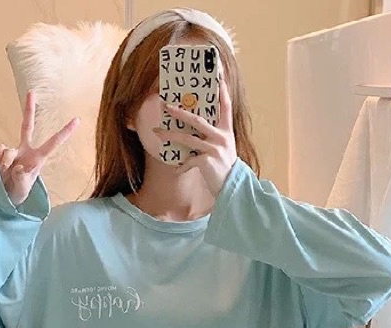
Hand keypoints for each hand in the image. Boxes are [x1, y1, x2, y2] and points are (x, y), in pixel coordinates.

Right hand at [0, 91, 79, 205]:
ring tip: (6, 175)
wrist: (4, 197)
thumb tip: (18, 167)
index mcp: (38, 159)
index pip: (53, 143)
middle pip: (26, 126)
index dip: (65, 132)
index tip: (77, 120)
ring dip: (5, 162)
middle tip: (31, 91)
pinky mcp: (0, 153)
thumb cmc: (18, 193)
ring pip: (8, 148)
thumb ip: (22, 179)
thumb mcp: (23, 190)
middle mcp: (25, 150)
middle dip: (28, 109)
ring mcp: (12, 151)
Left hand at [154, 79, 236, 196]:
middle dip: (179, 112)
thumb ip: (213, 136)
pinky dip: (182, 166)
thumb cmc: (225, 167)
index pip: (226, 106)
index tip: (218, 77)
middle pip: (197, 120)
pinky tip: (176, 169)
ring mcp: (214, 148)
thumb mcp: (224, 148)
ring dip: (170, 135)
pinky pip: (189, 161)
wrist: (233, 187)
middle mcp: (221, 137)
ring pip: (187, 138)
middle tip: (165, 105)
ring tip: (157, 132)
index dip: (222, 91)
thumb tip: (195, 128)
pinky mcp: (207, 161)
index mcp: (226, 131)